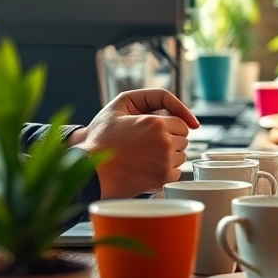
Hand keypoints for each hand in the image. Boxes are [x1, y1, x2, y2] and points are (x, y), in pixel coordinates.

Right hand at [78, 89, 199, 198]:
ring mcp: (164, 162)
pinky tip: (148, 167)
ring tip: (145, 155)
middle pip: (183, 140)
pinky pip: (176, 173)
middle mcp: (164, 142)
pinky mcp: (162, 179)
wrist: (91, 169)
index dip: (169, 126)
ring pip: (181, 156)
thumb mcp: (121, 104)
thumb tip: (185, 116)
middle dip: (170, 139)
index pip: (182, 124)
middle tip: (147, 143)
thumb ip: (153, 98)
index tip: (154, 131)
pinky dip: (166, 171)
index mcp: (156, 123)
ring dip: (169, 155)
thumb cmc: (102, 137)